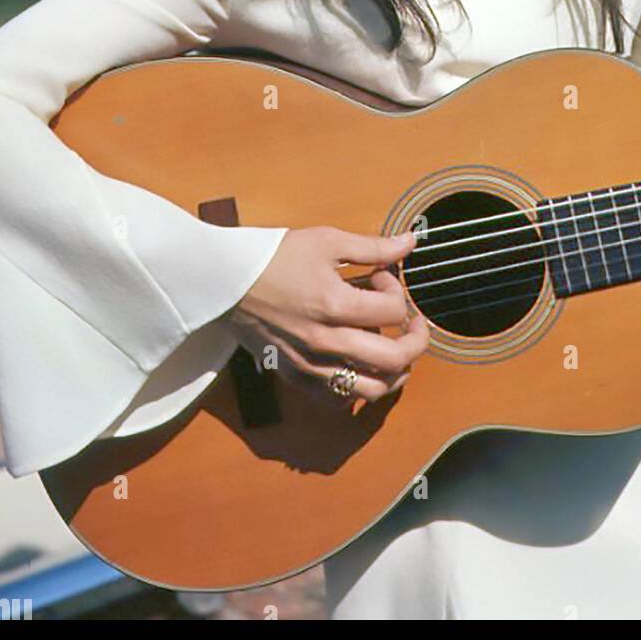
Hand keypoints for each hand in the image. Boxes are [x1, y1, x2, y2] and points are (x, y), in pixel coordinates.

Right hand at [223, 226, 428, 404]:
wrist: (224, 280)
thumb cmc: (273, 256)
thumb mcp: (327, 240)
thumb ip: (373, 246)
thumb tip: (410, 241)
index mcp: (333, 304)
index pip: (393, 311)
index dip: (398, 292)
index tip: (383, 279)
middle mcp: (324, 341)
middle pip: (394, 359)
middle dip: (416, 340)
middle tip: (412, 323)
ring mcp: (310, 363)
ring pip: (372, 389)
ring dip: (395, 372)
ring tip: (395, 351)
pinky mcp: (295, 375)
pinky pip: (337, 399)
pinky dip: (357, 389)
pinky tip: (360, 367)